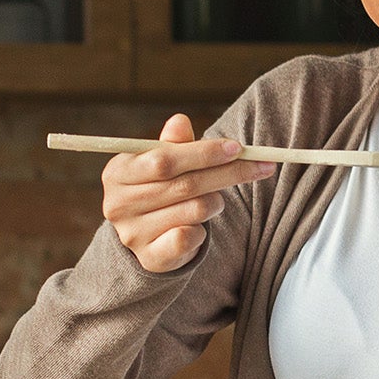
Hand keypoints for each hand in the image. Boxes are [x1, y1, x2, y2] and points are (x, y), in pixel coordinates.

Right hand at [101, 114, 271, 272]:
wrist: (145, 236)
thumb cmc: (159, 188)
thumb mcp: (162, 162)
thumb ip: (173, 144)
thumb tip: (179, 121)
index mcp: (118, 172)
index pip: (164, 160)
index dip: (204, 153)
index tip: (238, 148)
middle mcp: (118, 204)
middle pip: (184, 185)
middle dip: (227, 173)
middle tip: (260, 166)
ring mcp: (132, 233)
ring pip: (194, 210)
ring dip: (215, 202)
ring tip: (214, 199)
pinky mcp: (149, 257)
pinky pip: (190, 238)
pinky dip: (203, 229)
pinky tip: (199, 225)